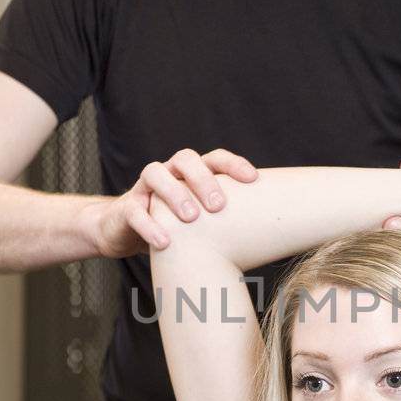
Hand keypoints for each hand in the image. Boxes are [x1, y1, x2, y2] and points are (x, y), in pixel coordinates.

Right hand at [88, 148, 257, 258]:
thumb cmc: (177, 226)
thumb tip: (274, 235)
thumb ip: (228, 219)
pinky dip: (149, 225)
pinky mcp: (126, 207)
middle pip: (185, 159)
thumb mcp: (203, 220)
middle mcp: (169, 172)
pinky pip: (135, 211)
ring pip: (156, 174)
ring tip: (191, 218)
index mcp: (191, 172)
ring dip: (175, 193)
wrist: (125, 232)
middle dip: (203, 179)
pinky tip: (165, 242)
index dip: (233, 164)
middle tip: (219, 205)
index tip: (253, 179)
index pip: (214, 158)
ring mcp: (145, 187)